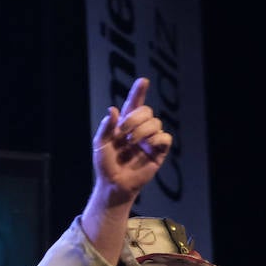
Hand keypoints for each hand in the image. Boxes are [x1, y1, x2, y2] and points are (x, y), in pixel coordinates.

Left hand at [92, 78, 172, 198]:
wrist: (114, 184)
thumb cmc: (105, 165)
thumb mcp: (100, 144)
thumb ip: (106, 126)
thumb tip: (114, 109)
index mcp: (125, 125)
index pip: (134, 104)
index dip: (139, 92)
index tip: (143, 81)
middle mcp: (139, 130)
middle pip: (147, 111)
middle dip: (135, 118)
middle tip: (123, 132)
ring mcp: (150, 140)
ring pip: (156, 123)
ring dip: (143, 130)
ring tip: (132, 142)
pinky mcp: (158, 152)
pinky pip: (165, 138)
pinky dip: (157, 138)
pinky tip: (148, 145)